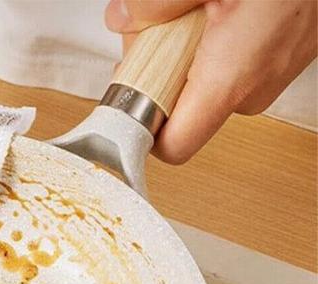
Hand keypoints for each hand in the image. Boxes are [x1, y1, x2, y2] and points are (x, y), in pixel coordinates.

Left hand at [105, 0, 317, 162]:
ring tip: (195, 9)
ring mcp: (272, 74)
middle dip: (157, 73)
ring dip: (184, 52)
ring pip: (205, 84)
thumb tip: (122, 19)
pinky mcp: (284, 57)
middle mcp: (254, 88)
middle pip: (181, 109)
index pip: (172, 146)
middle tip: (157, 30)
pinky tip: (219, 8)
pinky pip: (232, 65)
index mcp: (232, 78)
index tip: (125, 103)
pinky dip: (214, 42)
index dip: (142, 129)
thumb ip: (155, 3)